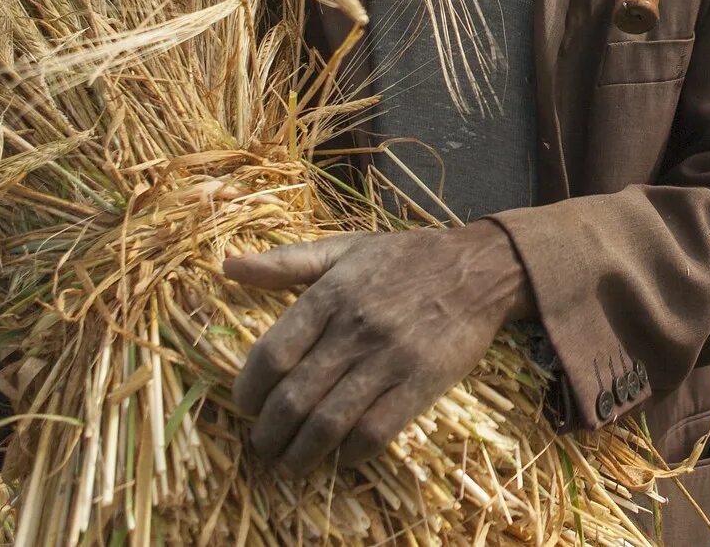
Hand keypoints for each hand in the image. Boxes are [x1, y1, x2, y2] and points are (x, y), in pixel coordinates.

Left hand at [222, 222, 532, 475]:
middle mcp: (355, 328)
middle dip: (268, 432)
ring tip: (290, 462)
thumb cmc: (408, 257)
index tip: (244, 405)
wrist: (481, 267)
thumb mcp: (346, 247)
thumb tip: (229, 267)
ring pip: (329, 422)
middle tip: (262, 444)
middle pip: (294, 397)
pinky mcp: (422, 382)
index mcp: (331, 295)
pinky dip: (350, 454)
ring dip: (301, 452)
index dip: (248, 390)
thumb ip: (286, 262)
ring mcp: (390, 358)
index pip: (272, 354)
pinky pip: (376, 431)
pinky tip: (340, 457)